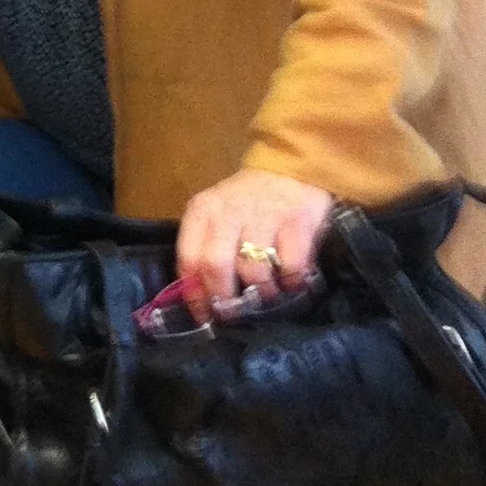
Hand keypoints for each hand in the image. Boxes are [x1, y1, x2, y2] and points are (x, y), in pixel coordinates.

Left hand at [175, 171, 332, 313]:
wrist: (291, 169)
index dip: (194, 294)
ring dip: (261, 292)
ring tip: (266, 293)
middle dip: (225, 298)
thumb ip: (205, 250)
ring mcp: (264, 216)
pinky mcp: (297, 223)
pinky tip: (291, 279)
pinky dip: (291, 281)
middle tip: (235, 313)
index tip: (204, 315)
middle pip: (215, 266)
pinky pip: (290, 267)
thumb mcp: (217, 216)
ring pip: (253, 271)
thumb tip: (200, 302)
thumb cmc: (248, 202)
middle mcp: (228, 212)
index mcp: (203, 211)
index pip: (188, 258)